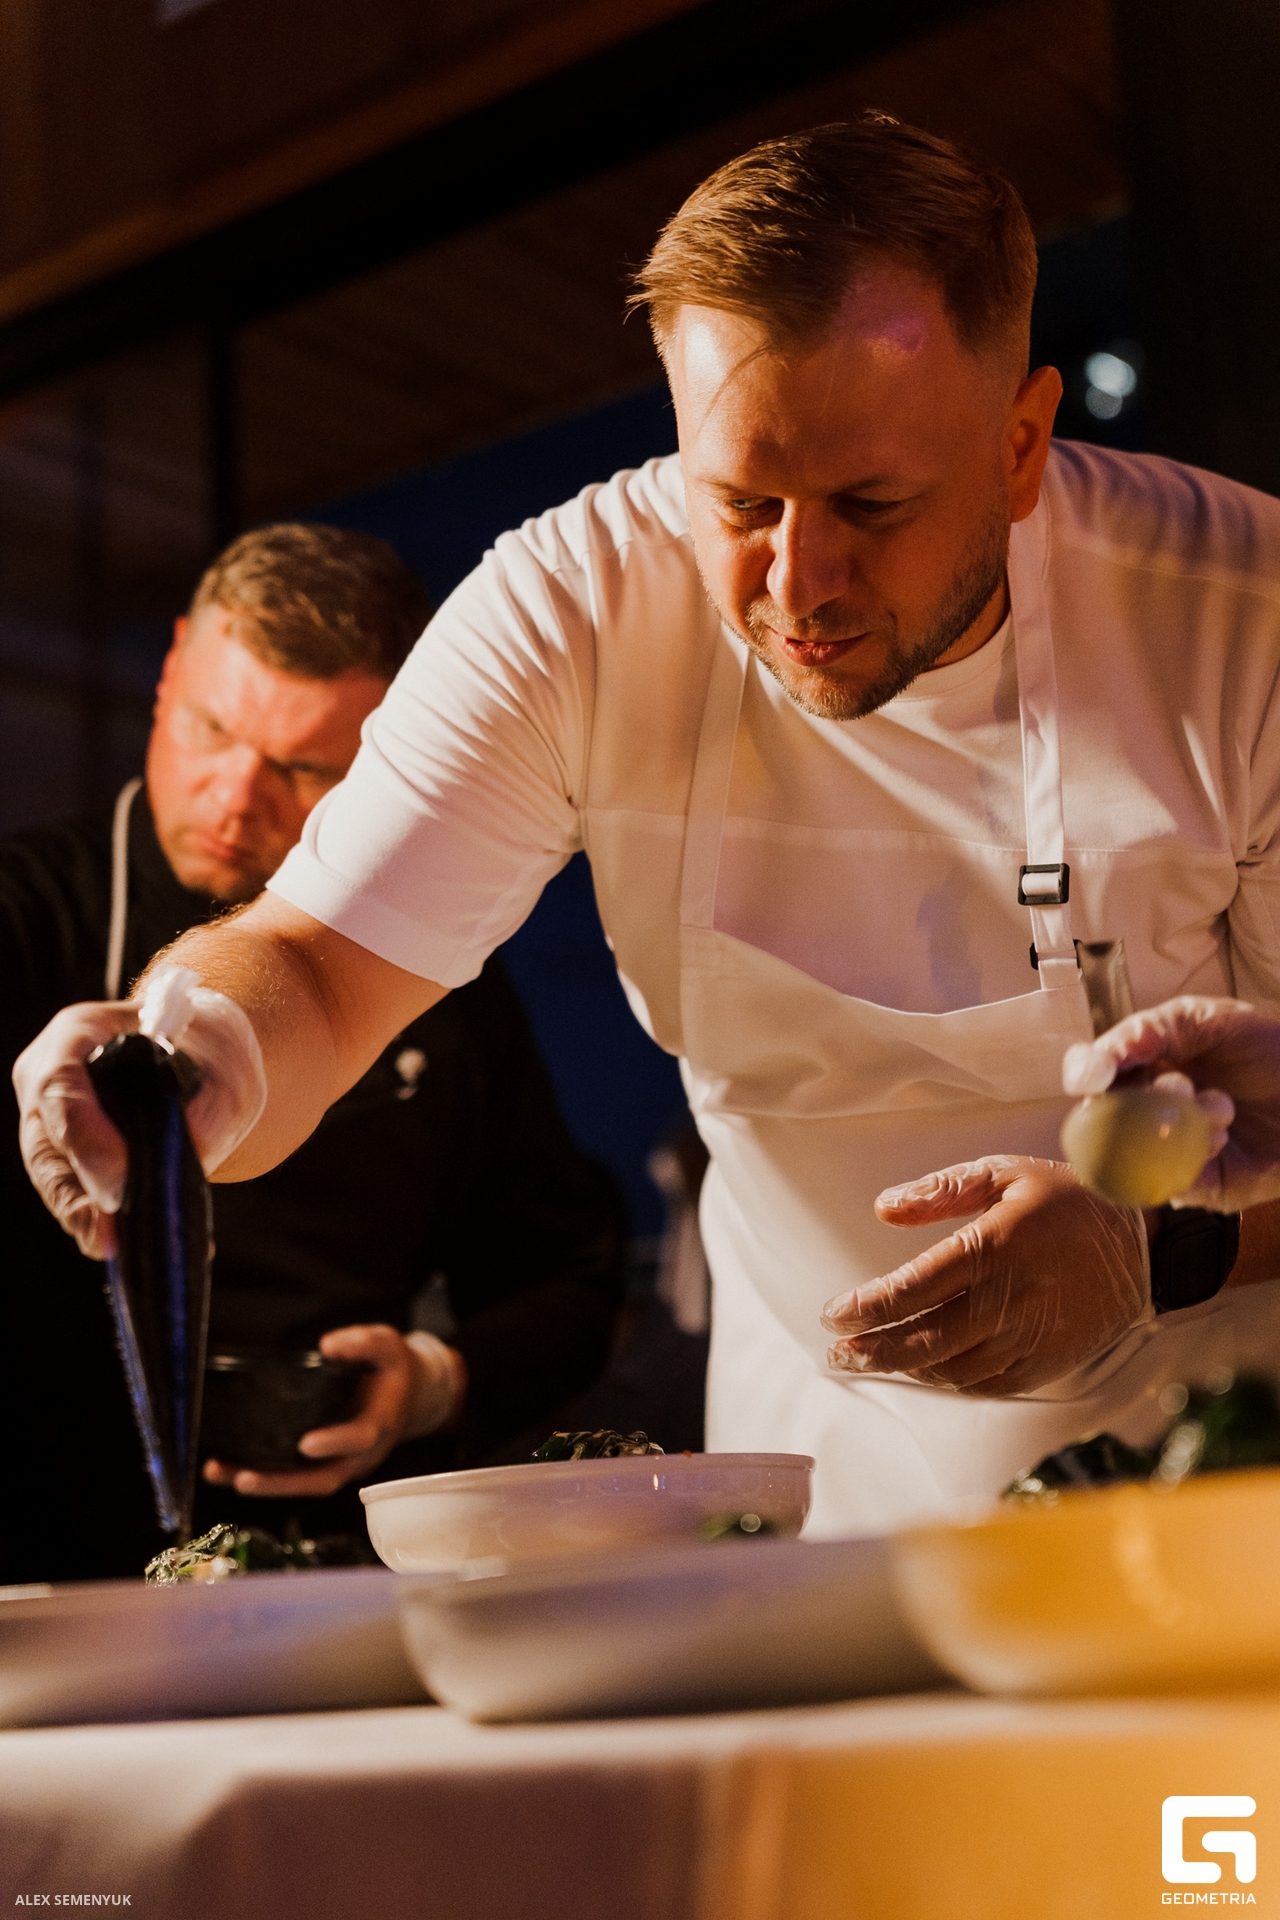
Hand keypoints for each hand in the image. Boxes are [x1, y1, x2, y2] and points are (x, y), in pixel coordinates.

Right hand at [13, 967, 265, 1259]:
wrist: (202, 1052)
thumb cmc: (209, 1046)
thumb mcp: (224, 1064)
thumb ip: (209, 1107)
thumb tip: (185, 1160)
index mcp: (77, 1034)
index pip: (62, 1088)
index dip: (86, 1141)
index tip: (120, 1186)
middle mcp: (49, 1080)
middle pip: (47, 1147)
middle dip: (78, 1199)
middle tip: (111, 1240)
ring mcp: (51, 1124)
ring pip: (56, 1182)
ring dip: (90, 1221)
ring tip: (125, 1252)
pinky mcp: (68, 1163)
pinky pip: (79, 1198)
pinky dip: (108, 1225)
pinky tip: (146, 1248)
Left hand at [202, 1324, 466, 1496]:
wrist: (408, 1395)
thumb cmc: (394, 1370)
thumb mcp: (388, 1345)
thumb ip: (363, 1343)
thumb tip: (329, 1345)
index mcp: (379, 1424)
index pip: (358, 1439)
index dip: (333, 1442)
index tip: (305, 1444)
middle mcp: (359, 1454)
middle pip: (321, 1479)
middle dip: (281, 1483)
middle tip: (245, 1478)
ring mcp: (341, 1464)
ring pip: (303, 1484)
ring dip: (262, 1484)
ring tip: (223, 1473)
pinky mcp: (324, 1465)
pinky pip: (294, 1477)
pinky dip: (262, 1477)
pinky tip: (227, 1469)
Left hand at [821, 1156, 1149, 1395]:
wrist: (1145, 1244)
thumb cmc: (1067, 1200)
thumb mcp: (1004, 1173)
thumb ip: (940, 1191)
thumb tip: (883, 1208)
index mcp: (993, 1248)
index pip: (912, 1289)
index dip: (865, 1307)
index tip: (832, 1313)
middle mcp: (1009, 1300)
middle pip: (923, 1340)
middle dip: (871, 1351)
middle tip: (838, 1352)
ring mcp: (1030, 1337)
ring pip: (951, 1369)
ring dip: (905, 1369)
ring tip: (870, 1360)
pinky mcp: (1048, 1362)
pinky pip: (987, 1384)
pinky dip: (950, 1382)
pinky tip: (926, 1370)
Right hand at [1063, 995, 1279, 1211]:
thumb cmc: (1267, 1049)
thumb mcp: (1209, 1020)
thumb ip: (1153, 1029)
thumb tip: (1099, 1059)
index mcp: (1140, 1068)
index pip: (1093, 1073)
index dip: (1086, 1074)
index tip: (1095, 1076)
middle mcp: (1143, 1111)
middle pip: (1104, 1116)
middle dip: (1138, 1098)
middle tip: (1178, 1084)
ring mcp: (1165, 1150)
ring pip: (1135, 1152)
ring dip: (1177, 1123)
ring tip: (1222, 1106)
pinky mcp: (1195, 1186)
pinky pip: (1172, 1181)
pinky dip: (1194, 1154)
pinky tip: (1224, 1134)